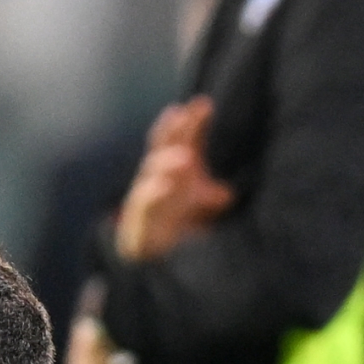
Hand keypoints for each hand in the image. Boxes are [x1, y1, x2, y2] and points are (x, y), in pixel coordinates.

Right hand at [114, 97, 234, 263]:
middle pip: (164, 146)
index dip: (193, 122)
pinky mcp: (137, 218)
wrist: (156, 259)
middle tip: (182, 116)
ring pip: (152, 170)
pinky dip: (153, 193)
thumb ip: (213, 193)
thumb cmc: (180, 223)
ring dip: (166, 161)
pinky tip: (164, 186)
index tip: (203, 104)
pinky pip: (143, 202)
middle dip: (173, 131)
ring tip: (184, 157)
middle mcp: (160, 177)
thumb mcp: (204, 204)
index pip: (185, 139)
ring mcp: (147, 195)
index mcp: (178, 168)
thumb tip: (226, 194)